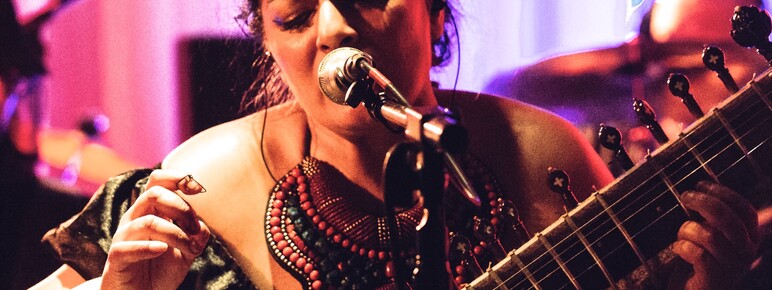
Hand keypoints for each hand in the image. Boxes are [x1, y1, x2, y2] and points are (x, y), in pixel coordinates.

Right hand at [101, 170, 210, 289]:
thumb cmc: (161, 270)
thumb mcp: (187, 251)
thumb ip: (197, 236)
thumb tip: (202, 228)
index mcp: (151, 211)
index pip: (157, 181)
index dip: (177, 178)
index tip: (198, 188)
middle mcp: (135, 219)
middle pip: (154, 194)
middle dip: (182, 208)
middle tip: (195, 230)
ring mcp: (123, 238)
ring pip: (148, 222)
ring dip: (176, 234)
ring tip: (191, 249)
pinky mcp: (116, 259)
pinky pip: (126, 247)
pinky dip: (148, 247)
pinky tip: (163, 250)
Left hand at [672, 181, 758, 289]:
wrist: (693, 289)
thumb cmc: (700, 258)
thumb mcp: (712, 232)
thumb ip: (714, 215)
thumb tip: (705, 184)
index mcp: (750, 237)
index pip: (744, 209)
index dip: (723, 193)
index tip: (701, 184)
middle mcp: (746, 252)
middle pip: (727, 218)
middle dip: (703, 202)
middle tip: (685, 196)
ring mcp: (733, 267)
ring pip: (709, 235)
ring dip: (687, 229)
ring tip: (682, 234)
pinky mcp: (715, 279)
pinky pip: (697, 253)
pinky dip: (681, 246)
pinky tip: (678, 249)